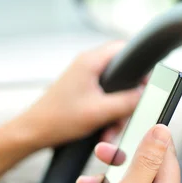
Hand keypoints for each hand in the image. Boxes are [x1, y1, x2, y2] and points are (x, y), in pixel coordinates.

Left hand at [14, 41, 143, 148]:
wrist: (33, 133)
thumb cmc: (57, 120)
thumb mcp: (99, 112)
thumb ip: (127, 102)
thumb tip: (146, 94)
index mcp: (90, 62)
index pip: (125, 49)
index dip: (140, 64)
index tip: (148, 82)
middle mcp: (87, 66)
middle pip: (123, 74)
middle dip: (128, 98)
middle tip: (127, 114)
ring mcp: (84, 79)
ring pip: (115, 90)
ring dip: (117, 111)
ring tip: (110, 129)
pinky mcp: (83, 92)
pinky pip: (105, 99)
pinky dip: (107, 115)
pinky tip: (103, 131)